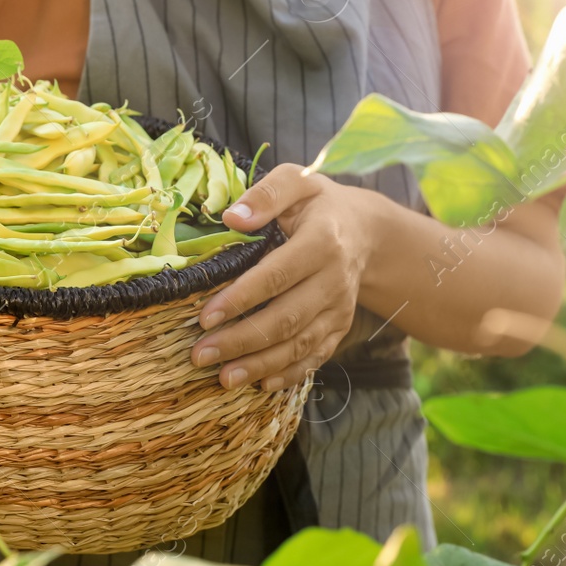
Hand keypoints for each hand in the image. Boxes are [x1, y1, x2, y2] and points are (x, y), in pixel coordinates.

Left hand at [192, 164, 381, 391]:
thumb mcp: (297, 180)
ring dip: (260, 364)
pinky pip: (316, 356)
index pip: (278, 274)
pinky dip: (289, 374)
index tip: (204, 316)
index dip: (241, 297)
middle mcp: (334, 279)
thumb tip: (232, 218)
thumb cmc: (317, 203)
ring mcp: (339, 308)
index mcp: (322, 241)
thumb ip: (267, 194)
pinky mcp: (339, 327)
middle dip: (242, 340)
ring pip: (300, 343)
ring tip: (223, 378)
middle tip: (200, 355)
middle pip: (287, 317)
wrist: (365, 231)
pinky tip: (260, 385)